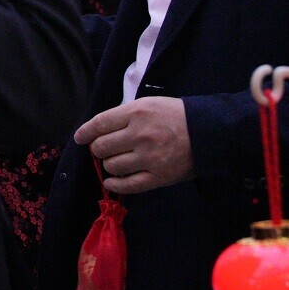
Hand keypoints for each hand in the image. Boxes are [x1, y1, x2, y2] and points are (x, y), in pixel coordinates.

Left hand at [75, 96, 193, 194]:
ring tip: (115, 160)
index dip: (85, 132)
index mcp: (136, 113)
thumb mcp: (149, 104)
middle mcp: (140, 135)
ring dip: (109, 164)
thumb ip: (124, 115)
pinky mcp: (159, 177)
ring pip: (111, 166)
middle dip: (98, 149)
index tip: (80, 138)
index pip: (99, 124)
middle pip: (101, 147)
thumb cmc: (177, 116)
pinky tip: (111, 181)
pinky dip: (115, 184)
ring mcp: (149, 158)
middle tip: (103, 149)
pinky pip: (128, 185)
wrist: (210, 134)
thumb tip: (99, 129)